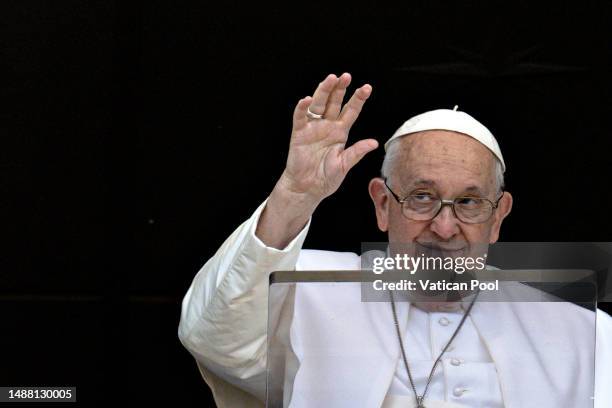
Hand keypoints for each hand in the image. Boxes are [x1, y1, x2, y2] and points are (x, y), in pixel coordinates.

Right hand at [279, 73, 378, 204]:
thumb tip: (374, 143)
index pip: (351, 111)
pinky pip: (300, 117)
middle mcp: (327, 126)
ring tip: (331, 79)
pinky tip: (307, 99)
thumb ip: (356, 152)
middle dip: (340, 89)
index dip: (358, 99)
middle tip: (346, 76)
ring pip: (319, 105)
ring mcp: (313, 128)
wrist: (308, 188)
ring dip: (324, 91)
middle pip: (334, 102)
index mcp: (340, 132)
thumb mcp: (344, 165)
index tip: (366, 88)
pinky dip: (302, 108)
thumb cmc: (326, 178)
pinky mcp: (299, 133)